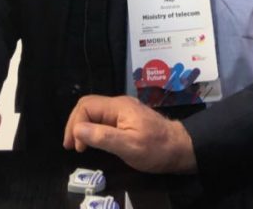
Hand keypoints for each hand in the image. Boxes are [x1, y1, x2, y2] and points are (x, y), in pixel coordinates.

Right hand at [63, 95, 196, 173]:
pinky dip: (94, 129)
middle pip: (89, 106)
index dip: (76, 124)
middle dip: (76, 124)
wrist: (181, 148)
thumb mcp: (129, 146)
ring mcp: (124, 111)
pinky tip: (93, 141)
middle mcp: (119, 104)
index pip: (87, 106)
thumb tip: (78, 129)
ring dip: (84, 127)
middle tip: (71, 146)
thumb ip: (103, 137)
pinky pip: (104, 119)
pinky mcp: (128, 119)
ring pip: (96, 112)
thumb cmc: (156, 148)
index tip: (76, 147)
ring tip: (79, 145)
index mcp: (118, 106)